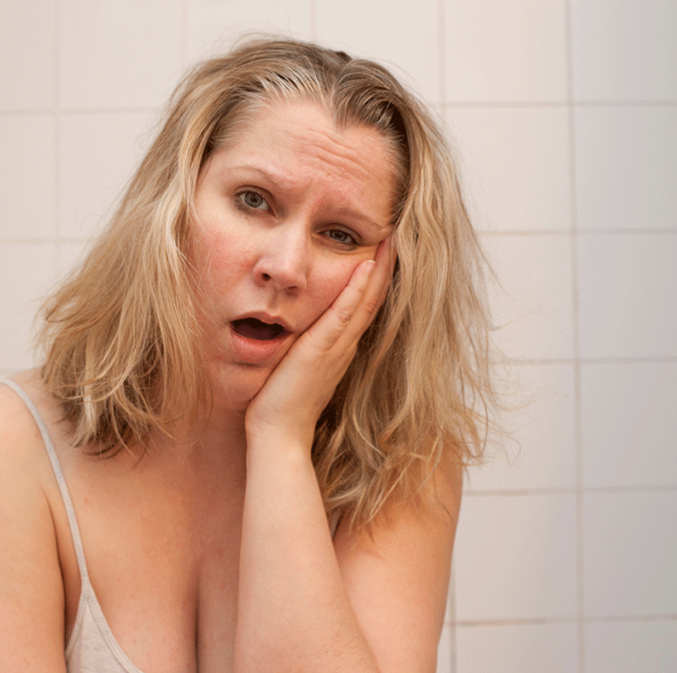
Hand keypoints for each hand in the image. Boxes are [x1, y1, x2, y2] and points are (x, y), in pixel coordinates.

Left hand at [245, 237, 395, 448]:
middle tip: (397, 235)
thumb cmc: (281, 402)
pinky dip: (356, 290)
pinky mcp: (321, 350)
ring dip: (378, 270)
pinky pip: (344, 314)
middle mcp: (344, 345)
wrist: (279, 433)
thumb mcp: (296, 363)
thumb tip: (296, 324)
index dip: (375, 278)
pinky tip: (365, 267)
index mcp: (339, 347)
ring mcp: (336, 347)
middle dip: (385, 266)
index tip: (383, 249)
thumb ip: (304, 344)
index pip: (362, 305)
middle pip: (372, 299)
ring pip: (364, 302)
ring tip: (391, 240)